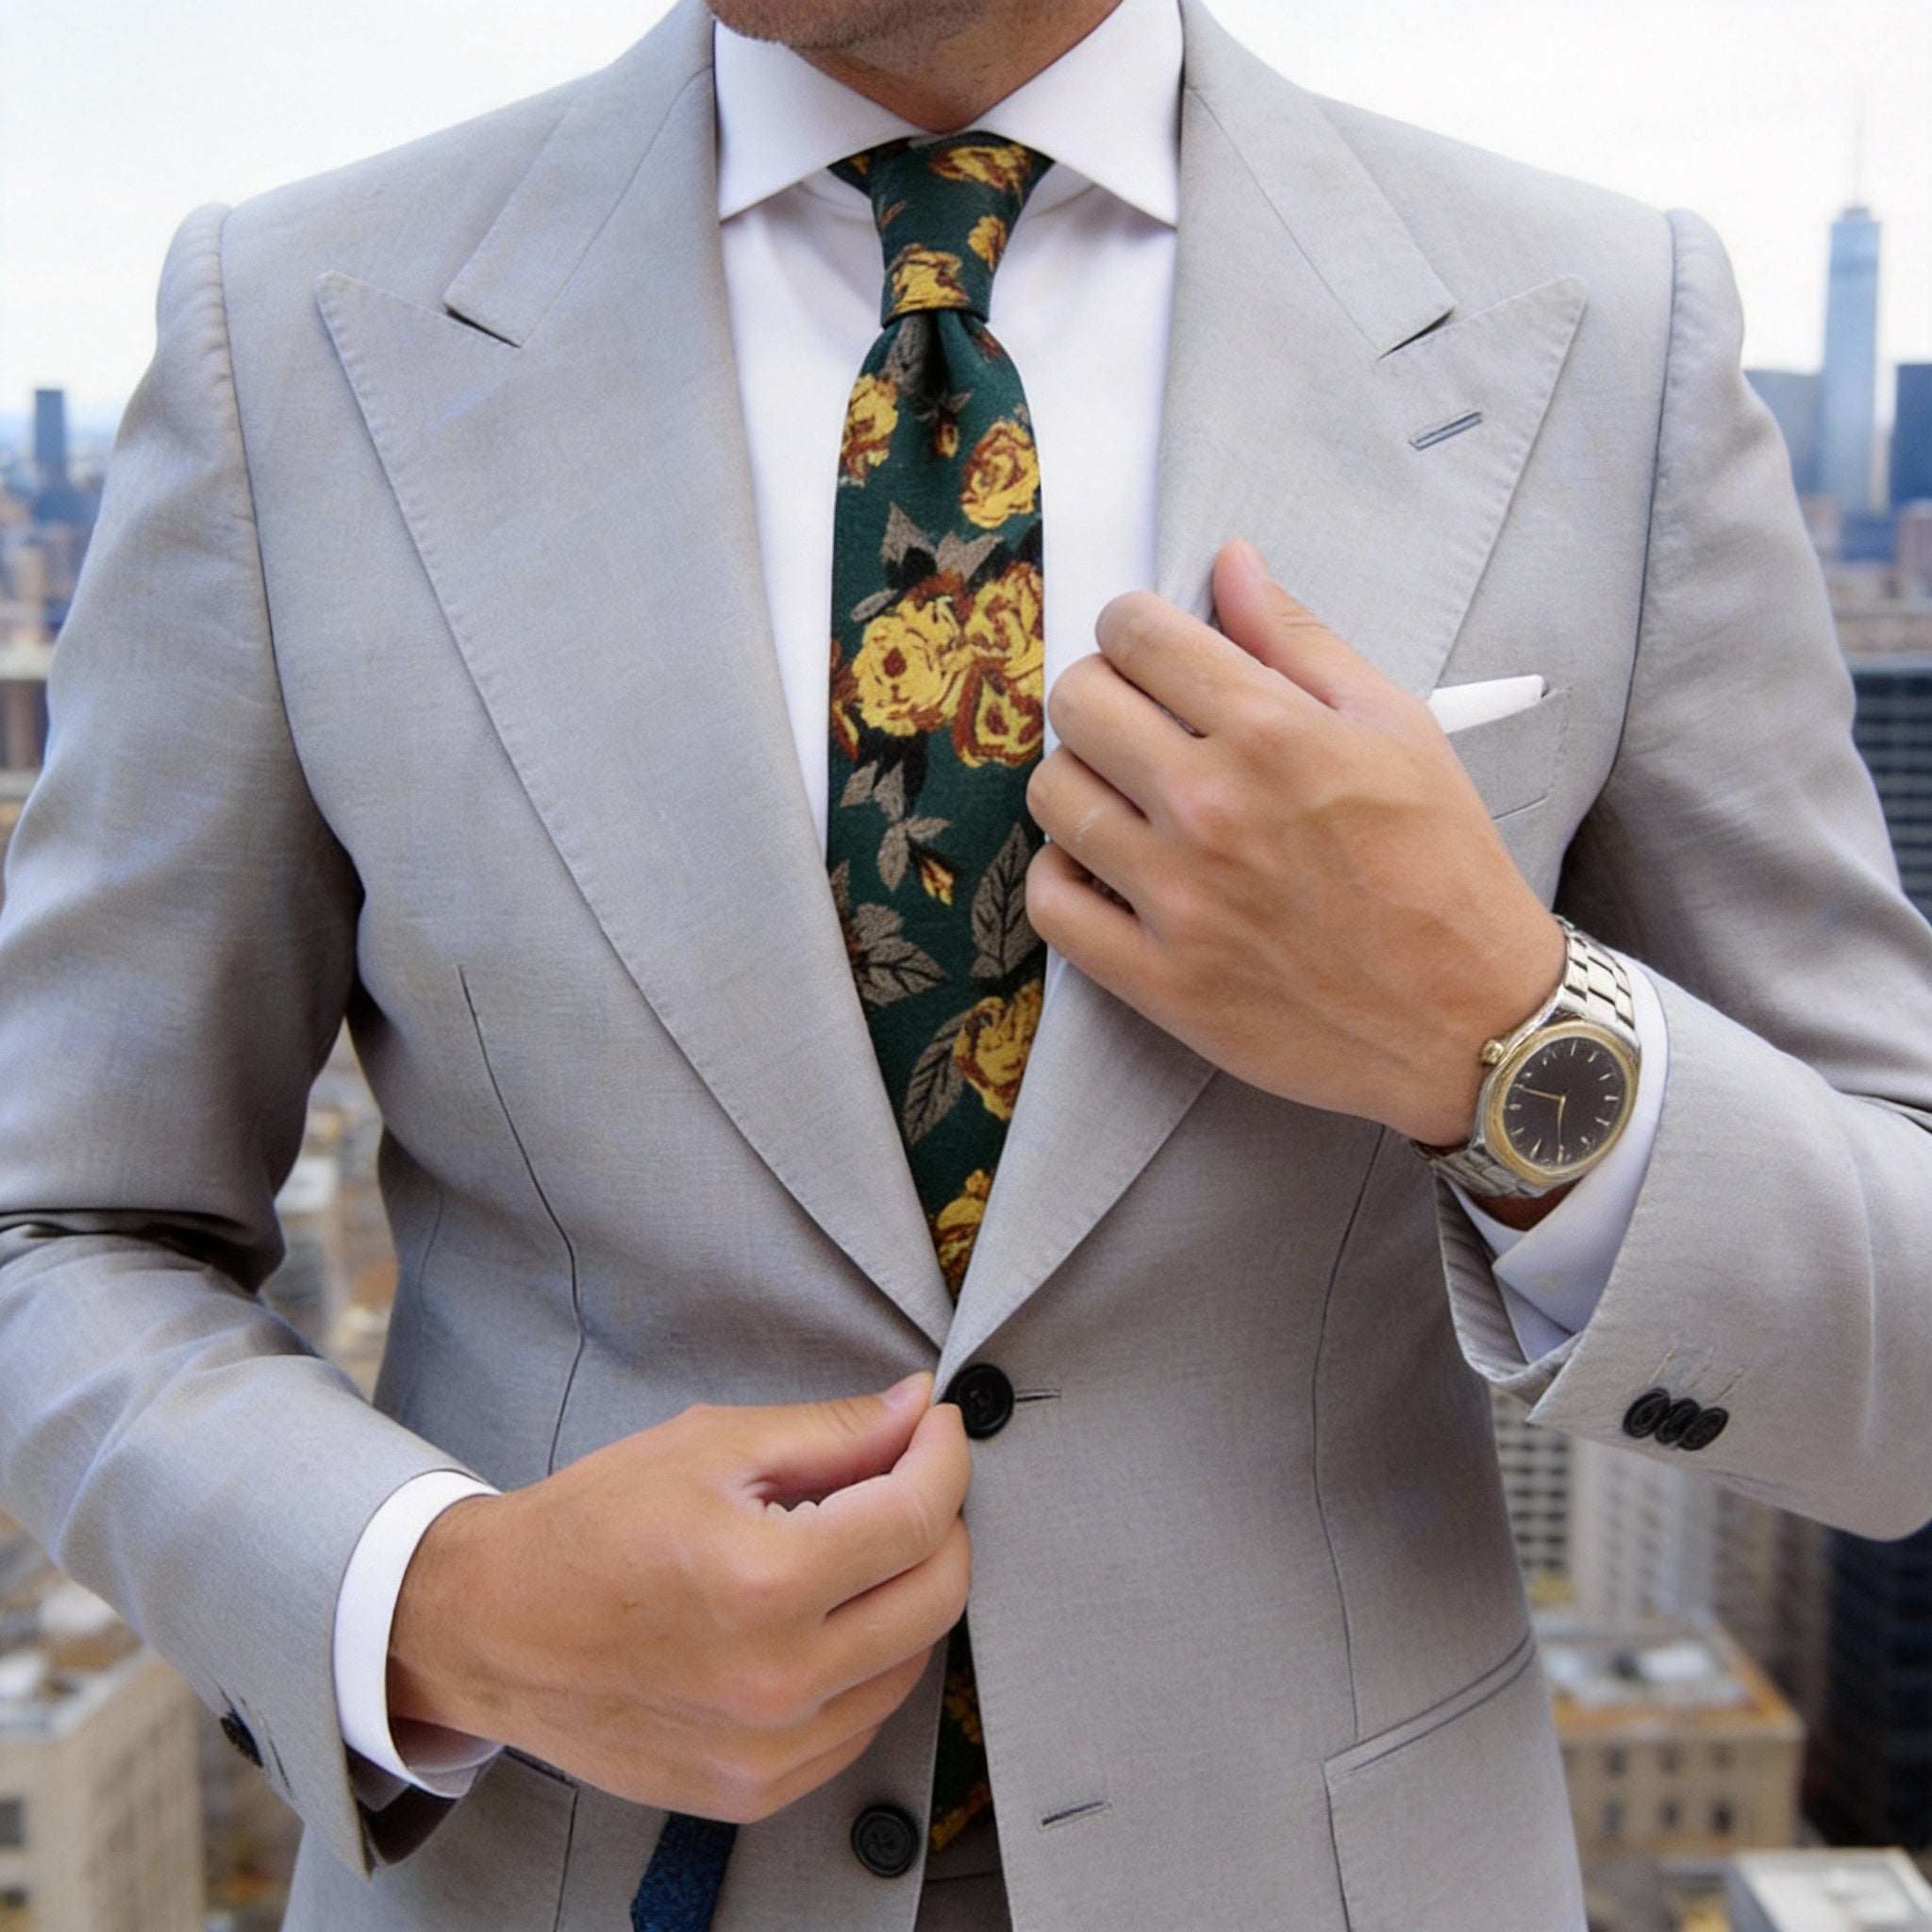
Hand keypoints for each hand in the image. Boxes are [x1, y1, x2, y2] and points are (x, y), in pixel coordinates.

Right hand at [387, 1375, 970, 1820]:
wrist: (491, 1629)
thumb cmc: (590, 1526)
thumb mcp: (709, 1446)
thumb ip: (832, 1432)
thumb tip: (918, 1410)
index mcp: (764, 1582)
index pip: (917, 1518)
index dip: (944, 1457)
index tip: (936, 1427)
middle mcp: (778, 1680)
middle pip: (938, 1596)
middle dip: (942, 1520)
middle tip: (909, 1476)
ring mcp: (769, 1751)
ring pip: (912, 1662)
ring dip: (909, 1591)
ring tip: (857, 1543)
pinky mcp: (756, 1790)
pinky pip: (862, 1720)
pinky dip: (869, 1659)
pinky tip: (825, 1614)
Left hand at [1025, 539, 1564, 1148]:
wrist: (1471, 1017)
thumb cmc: (1442, 867)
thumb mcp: (1397, 727)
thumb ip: (1300, 641)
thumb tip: (1231, 563)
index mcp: (1272, 733)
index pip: (1136, 634)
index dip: (1132, 627)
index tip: (1147, 649)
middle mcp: (1211, 808)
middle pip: (1077, 703)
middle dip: (1099, 691)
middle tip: (1134, 718)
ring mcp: (1177, 899)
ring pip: (1052, 795)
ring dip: (1078, 778)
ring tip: (1123, 793)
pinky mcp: (1158, 980)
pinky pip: (1052, 904)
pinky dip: (1063, 874)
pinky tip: (1103, 865)